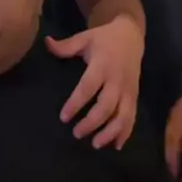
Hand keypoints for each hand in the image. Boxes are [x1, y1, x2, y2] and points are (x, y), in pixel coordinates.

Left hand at [46, 15, 143, 148]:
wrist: (131, 35)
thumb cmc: (104, 38)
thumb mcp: (85, 38)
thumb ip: (65, 46)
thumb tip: (45, 43)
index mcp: (102, 64)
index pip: (88, 87)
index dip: (76, 103)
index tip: (63, 117)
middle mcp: (116, 79)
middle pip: (106, 106)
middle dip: (92, 123)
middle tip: (76, 133)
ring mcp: (128, 89)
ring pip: (123, 115)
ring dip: (110, 132)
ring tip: (95, 144)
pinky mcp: (135, 96)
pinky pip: (132, 117)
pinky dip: (126, 133)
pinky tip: (116, 146)